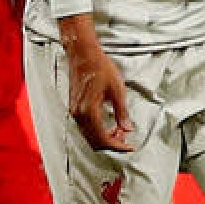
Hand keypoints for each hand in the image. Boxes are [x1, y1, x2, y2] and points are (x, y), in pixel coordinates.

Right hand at [61, 18, 133, 151]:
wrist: (83, 56)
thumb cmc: (100, 68)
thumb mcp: (118, 90)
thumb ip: (122, 112)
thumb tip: (128, 129)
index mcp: (89, 111)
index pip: (103, 139)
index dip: (118, 146)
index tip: (130, 147)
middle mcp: (78, 114)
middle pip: (94, 141)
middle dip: (112, 143)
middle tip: (127, 139)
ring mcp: (75, 111)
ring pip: (89, 135)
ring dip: (105, 137)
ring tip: (121, 131)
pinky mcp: (75, 107)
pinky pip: (86, 127)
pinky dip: (98, 130)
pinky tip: (110, 125)